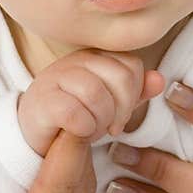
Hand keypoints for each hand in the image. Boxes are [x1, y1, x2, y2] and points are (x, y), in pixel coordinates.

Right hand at [18, 50, 164, 155]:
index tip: (120, 115)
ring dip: (100, 121)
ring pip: (97, 94)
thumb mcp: (110, 103)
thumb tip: (159, 80)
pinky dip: (82, 129)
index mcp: (95, 56)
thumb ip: (134, 91)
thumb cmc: (75, 117)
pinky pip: (74, 113)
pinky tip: (76, 132)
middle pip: (121, 77)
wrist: (33, 135)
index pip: (132, 66)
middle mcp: (75, 60)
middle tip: (108, 127)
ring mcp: (55, 77)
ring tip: (91, 129)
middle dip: (121, 110)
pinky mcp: (41, 101)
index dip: (132, 95)